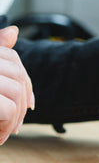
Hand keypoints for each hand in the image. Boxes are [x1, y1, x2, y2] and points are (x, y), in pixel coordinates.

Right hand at [0, 26, 34, 144]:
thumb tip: (13, 31)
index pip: (11, 58)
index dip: (25, 80)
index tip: (29, 103)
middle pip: (16, 74)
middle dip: (23, 100)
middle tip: (16, 124)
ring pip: (14, 92)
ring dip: (15, 117)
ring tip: (6, 131)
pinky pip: (7, 108)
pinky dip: (6, 125)